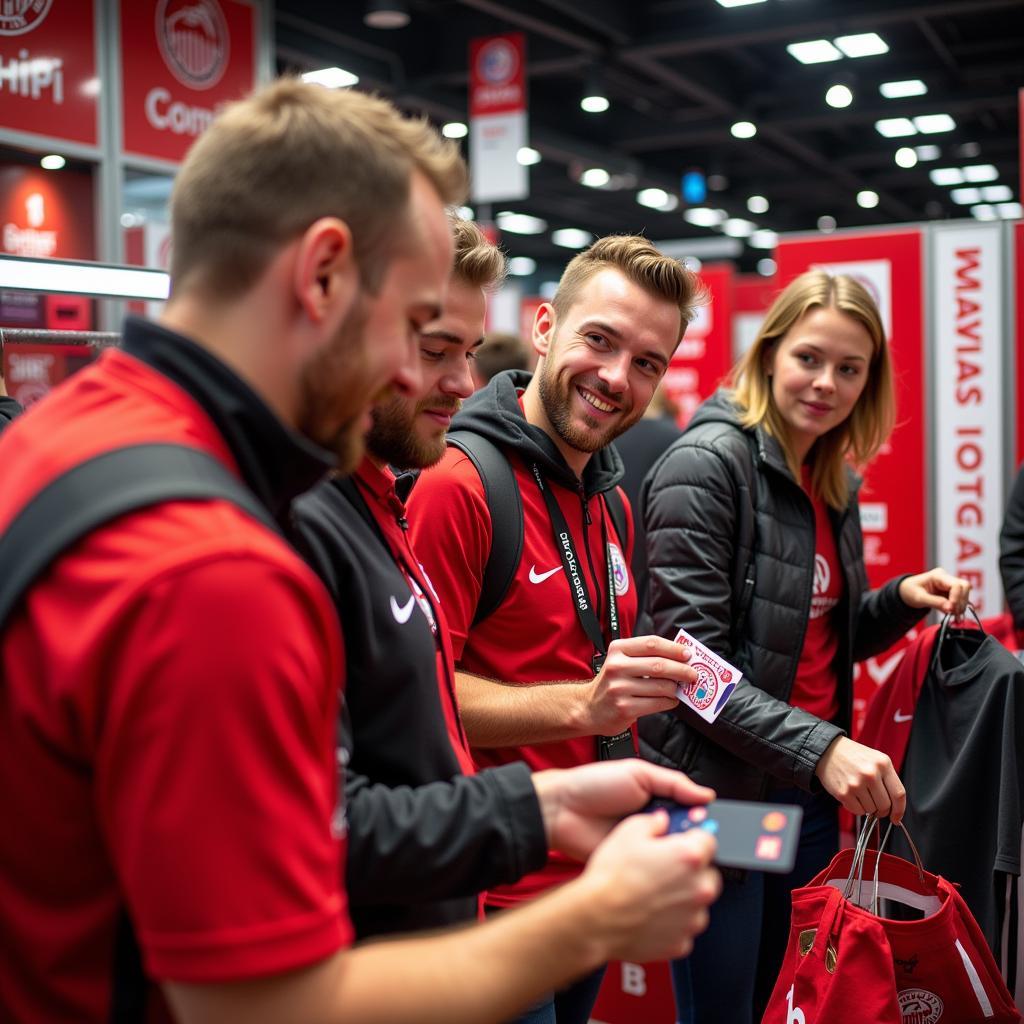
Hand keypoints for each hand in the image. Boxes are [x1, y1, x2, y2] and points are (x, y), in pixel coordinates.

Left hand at [532, 759, 714, 860]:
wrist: (561, 809)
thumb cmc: (594, 785)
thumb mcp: (638, 773)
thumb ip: (674, 782)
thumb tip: (706, 794)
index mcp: (658, 799)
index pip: (691, 811)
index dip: (702, 817)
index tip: (708, 821)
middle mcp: (653, 823)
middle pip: (685, 834)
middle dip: (691, 834)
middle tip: (690, 832)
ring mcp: (643, 845)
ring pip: (672, 853)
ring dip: (676, 850)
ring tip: (673, 843)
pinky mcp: (633, 864)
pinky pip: (653, 869)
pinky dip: (660, 867)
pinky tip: (662, 860)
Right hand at [578, 810, 719, 963]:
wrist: (597, 919)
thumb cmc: (612, 879)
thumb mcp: (627, 831)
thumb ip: (652, 822)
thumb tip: (661, 822)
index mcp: (689, 857)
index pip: (709, 839)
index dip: (692, 837)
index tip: (683, 840)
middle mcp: (699, 889)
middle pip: (707, 872)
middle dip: (690, 869)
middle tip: (664, 867)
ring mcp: (692, 919)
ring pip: (697, 902)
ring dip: (683, 895)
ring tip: (654, 892)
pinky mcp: (681, 942)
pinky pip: (684, 926)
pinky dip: (673, 920)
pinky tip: (652, 912)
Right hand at [582, 635, 692, 734]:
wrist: (589, 708)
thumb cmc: (612, 683)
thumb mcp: (621, 661)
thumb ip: (646, 657)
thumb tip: (679, 657)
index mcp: (618, 650)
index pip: (651, 644)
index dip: (673, 648)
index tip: (688, 654)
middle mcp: (617, 667)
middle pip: (659, 665)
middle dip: (682, 670)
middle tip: (693, 674)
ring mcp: (620, 688)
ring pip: (661, 686)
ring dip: (676, 689)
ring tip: (679, 689)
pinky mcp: (625, 708)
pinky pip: (657, 703)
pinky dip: (669, 702)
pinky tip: (669, 700)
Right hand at [814, 736, 905, 822]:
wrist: (828, 751)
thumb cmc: (854, 756)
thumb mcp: (877, 760)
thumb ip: (888, 780)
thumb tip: (895, 808)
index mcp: (883, 764)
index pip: (898, 794)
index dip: (899, 810)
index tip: (897, 818)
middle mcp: (871, 774)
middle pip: (885, 806)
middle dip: (882, 810)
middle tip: (875, 804)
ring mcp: (856, 784)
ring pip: (871, 810)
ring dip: (868, 807)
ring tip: (860, 794)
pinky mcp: (843, 793)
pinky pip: (857, 811)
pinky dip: (857, 808)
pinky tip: (852, 796)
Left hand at [898, 567, 970, 617]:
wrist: (907, 591)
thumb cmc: (910, 591)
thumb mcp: (919, 598)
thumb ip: (935, 602)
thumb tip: (951, 608)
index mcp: (937, 576)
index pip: (956, 585)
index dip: (957, 597)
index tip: (951, 609)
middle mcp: (946, 578)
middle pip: (964, 587)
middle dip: (961, 601)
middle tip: (954, 614)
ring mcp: (949, 585)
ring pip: (965, 593)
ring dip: (961, 606)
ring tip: (953, 616)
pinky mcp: (951, 592)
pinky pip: (960, 599)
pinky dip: (958, 608)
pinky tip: (952, 615)